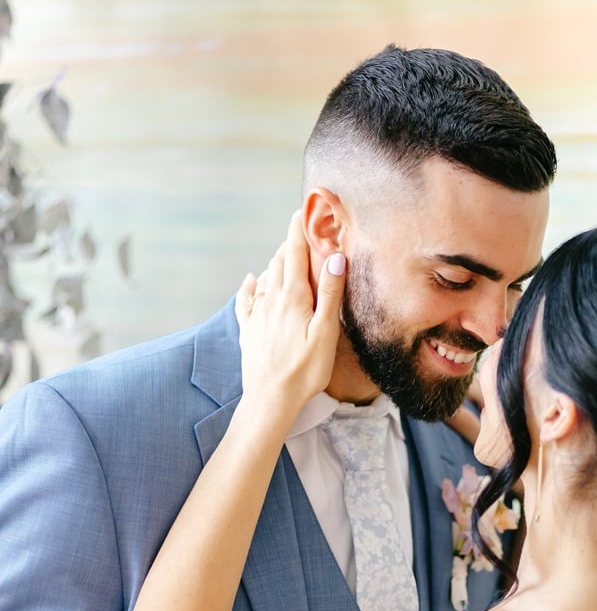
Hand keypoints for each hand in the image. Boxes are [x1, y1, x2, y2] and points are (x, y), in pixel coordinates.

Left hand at [234, 213, 345, 411]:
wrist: (270, 399)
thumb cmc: (304, 371)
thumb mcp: (326, 333)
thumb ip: (331, 294)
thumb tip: (336, 257)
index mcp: (293, 298)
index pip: (296, 254)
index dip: (298, 230)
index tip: (301, 211)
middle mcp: (271, 300)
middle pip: (280, 262)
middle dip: (290, 243)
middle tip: (300, 230)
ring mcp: (257, 315)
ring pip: (266, 278)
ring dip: (276, 262)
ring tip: (285, 252)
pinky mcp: (249, 331)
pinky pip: (247, 300)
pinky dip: (251, 286)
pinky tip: (252, 280)